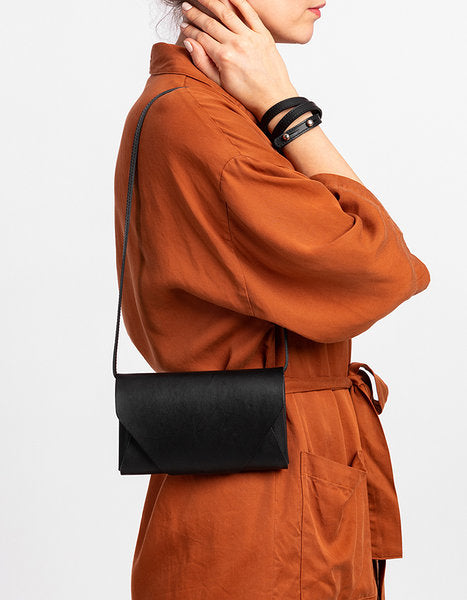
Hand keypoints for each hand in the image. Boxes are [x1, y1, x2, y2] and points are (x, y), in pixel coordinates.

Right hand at [180, 0, 297, 119]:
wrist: (274, 98)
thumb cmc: (247, 94)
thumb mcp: (220, 83)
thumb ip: (202, 62)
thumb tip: (189, 43)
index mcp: (224, 57)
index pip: (201, 37)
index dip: (189, 30)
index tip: (183, 25)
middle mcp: (237, 44)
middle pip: (211, 22)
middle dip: (196, 13)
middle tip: (187, 6)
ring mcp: (251, 37)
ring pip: (227, 13)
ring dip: (212, 2)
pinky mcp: (264, 35)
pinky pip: (250, 13)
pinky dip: (239, 2)